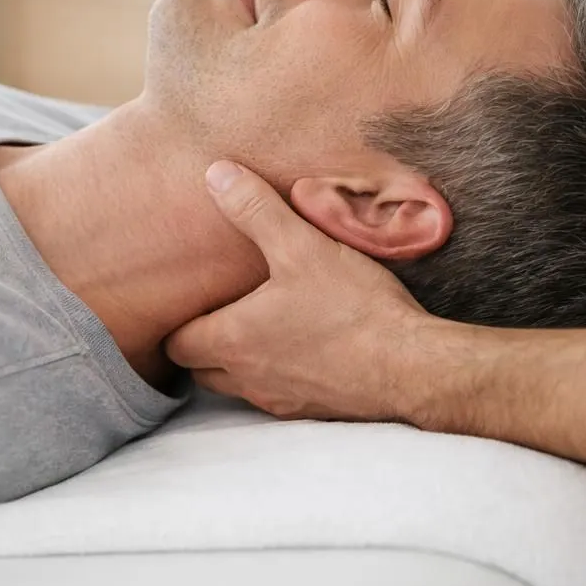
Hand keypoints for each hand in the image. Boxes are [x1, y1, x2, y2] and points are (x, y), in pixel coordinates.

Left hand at [165, 160, 440, 420]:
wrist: (409, 366)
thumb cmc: (352, 307)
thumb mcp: (301, 246)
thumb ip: (255, 210)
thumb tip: (216, 175)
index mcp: (232, 340)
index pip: (175, 344)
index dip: (180, 322)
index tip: (196, 299)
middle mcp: (247, 378)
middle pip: (200, 370)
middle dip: (205, 343)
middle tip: (225, 309)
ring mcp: (280, 400)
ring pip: (238, 386)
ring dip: (241, 361)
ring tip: (264, 325)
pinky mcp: (312, 411)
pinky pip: (278, 396)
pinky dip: (279, 375)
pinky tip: (307, 346)